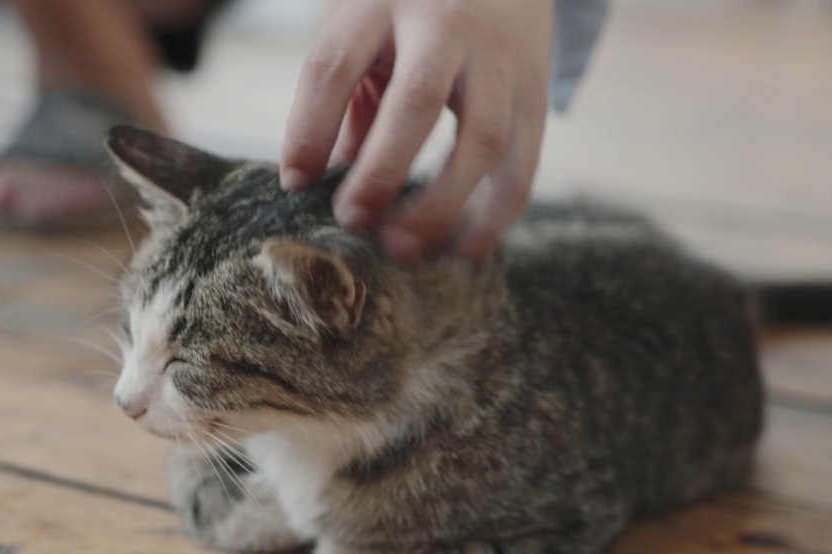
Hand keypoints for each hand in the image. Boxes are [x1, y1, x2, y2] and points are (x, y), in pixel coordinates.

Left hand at [280, 0, 554, 263]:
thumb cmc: (413, 9)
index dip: (310, 128)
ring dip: (440, 206)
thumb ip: (344, 96)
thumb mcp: (367, 28)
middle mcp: (446, 26)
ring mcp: (499, 60)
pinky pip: (522, 166)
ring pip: (482, 141)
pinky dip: (494, 217)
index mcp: (383, 2)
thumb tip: (316, 180)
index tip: (296, 184)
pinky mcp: (536, 94)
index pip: (336, 65)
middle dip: (381, 171)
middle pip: (416, 101)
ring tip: (402, 249)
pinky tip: (461, 251)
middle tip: (352, 221)